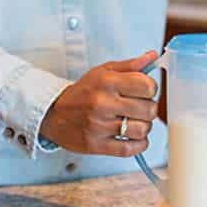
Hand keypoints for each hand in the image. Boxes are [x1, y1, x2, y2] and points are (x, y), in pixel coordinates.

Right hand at [40, 51, 158, 156]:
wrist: (54, 113)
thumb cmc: (83, 92)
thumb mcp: (103, 71)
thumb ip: (130, 65)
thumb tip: (153, 56)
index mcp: (106, 82)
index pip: (147, 86)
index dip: (151, 88)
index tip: (144, 90)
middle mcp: (103, 103)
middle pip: (148, 109)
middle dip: (148, 108)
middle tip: (139, 107)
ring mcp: (100, 126)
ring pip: (142, 130)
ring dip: (144, 126)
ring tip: (134, 121)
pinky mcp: (97, 145)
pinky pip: (131, 149)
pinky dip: (139, 144)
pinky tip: (132, 136)